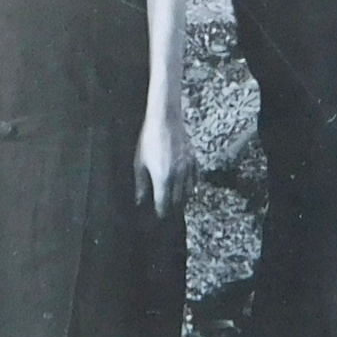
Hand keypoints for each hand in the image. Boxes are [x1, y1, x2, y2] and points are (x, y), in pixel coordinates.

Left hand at [134, 103, 191, 218]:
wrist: (165, 120)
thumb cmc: (149, 140)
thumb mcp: (140, 163)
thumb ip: (141, 184)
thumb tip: (140, 200)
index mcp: (163, 178)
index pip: (164, 203)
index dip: (161, 212)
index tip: (158, 216)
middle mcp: (178, 176)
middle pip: (178, 200)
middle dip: (172, 208)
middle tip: (167, 211)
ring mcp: (188, 168)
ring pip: (189, 192)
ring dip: (183, 199)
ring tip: (176, 202)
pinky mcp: (193, 160)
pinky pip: (195, 179)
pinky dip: (193, 186)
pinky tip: (189, 189)